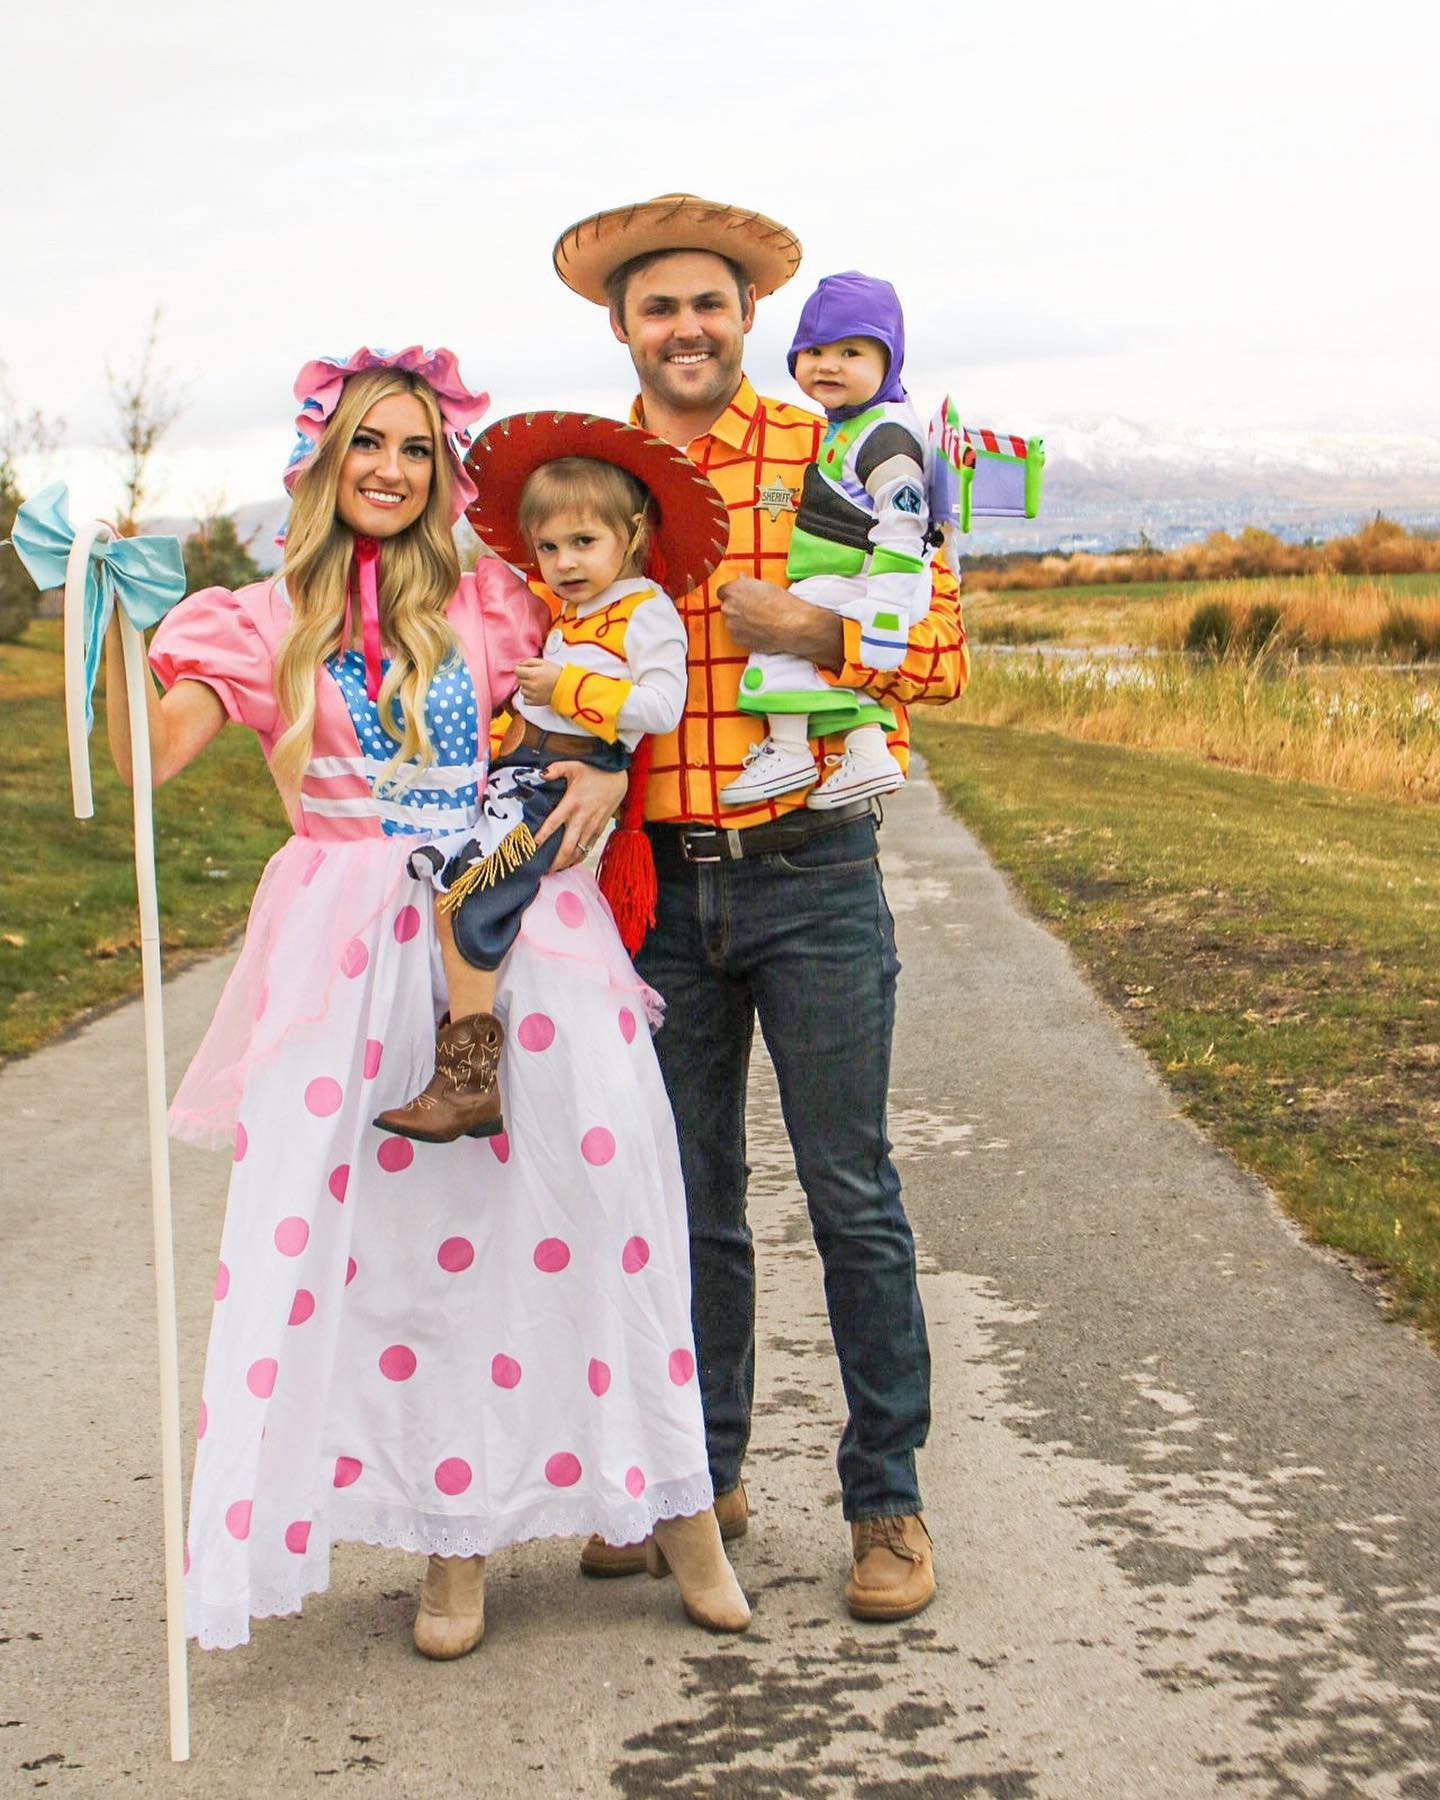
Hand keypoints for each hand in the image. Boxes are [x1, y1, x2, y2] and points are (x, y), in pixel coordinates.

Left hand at [516, 657, 560, 706]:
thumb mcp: (544, 662)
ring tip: (536, 685)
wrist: (567, 687)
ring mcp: (532, 695)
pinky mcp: (535, 702)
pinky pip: (525, 699)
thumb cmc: (556, 674)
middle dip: (524, 677)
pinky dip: (528, 696)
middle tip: (533, 677)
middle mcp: (530, 685)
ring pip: (521, 690)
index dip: (521, 669)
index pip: (517, 671)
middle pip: (519, 680)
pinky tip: (536, 692)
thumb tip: (520, 664)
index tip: (525, 670)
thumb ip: (529, 661)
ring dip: (526, 687)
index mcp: (532, 674)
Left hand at [535, 761, 627, 870]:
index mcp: (572, 803)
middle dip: (556, 862)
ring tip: (555, 870)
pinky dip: (579, 857)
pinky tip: (571, 862)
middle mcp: (582, 818)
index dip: (542, 837)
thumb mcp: (573, 766)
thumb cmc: (594, 771)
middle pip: (567, 847)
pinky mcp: (600, 828)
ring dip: (567, 863)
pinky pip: (588, 848)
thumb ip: (555, 770)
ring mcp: (592, 825)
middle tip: (545, 870)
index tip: (532, 847)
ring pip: (579, 851)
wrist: (618, 777)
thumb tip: (540, 774)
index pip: (553, 823)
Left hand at [717, 576, 845, 670]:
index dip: (733, 594)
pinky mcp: (737, 640)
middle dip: (737, 608)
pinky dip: (745, 634)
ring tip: (759, 622)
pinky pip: (738, 635)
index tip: (741, 596)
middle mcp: (728, 608)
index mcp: (733, 590)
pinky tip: (759, 631)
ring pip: (732, 622)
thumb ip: (748, 583)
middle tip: (753, 609)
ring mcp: (731, 626)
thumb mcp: (766, 586)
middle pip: (727, 607)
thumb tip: (741, 579)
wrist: (792, 626)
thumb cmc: (782, 603)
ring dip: (741, 622)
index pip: (723, 591)